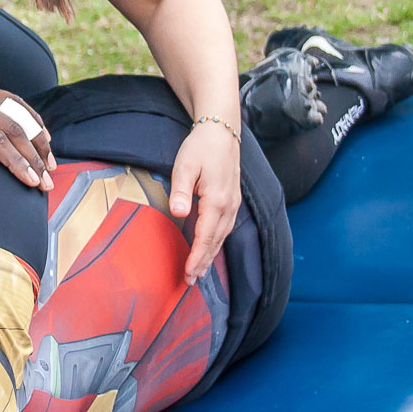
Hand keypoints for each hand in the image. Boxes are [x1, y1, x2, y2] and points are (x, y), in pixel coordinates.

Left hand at [0, 84, 54, 195]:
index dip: (18, 163)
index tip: (34, 184)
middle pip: (11, 123)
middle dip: (34, 154)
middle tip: (48, 180)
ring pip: (17, 108)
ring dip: (38, 135)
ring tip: (51, 161)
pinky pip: (12, 98)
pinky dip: (31, 117)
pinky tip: (44, 136)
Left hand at [169, 122, 241, 283]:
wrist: (221, 130)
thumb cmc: (200, 147)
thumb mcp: (184, 165)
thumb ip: (180, 190)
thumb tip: (178, 212)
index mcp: (217, 200)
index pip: (205, 236)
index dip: (197, 256)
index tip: (188, 273)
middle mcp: (229, 205)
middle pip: (216, 241)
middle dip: (203, 262)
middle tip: (190, 281)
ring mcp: (234, 203)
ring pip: (222, 236)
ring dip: (211, 255)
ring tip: (199, 272)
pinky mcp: (233, 200)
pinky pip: (226, 228)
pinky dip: (217, 242)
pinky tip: (210, 249)